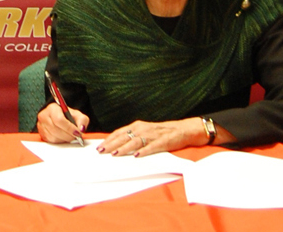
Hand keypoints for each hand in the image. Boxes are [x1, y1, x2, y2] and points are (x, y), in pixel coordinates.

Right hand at [36, 102, 88, 142]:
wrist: (59, 117)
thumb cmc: (67, 116)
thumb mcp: (77, 114)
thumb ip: (82, 120)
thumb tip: (81, 129)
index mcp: (52, 108)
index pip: (59, 119)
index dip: (69, 128)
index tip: (77, 132)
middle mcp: (44, 116)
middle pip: (56, 129)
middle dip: (68, 135)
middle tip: (76, 136)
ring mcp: (41, 126)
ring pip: (53, 137)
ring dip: (64, 139)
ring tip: (70, 136)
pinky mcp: (42, 134)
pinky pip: (51, 141)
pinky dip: (60, 141)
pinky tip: (64, 137)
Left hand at [98, 117, 212, 156]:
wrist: (183, 129)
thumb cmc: (162, 132)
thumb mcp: (145, 131)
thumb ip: (133, 137)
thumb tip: (116, 146)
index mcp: (138, 126)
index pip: (120, 132)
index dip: (109, 140)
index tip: (99, 147)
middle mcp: (143, 129)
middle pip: (124, 137)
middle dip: (112, 144)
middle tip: (102, 152)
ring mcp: (153, 135)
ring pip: (135, 141)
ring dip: (124, 148)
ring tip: (115, 154)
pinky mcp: (163, 141)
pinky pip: (152, 147)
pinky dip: (144, 151)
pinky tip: (137, 156)